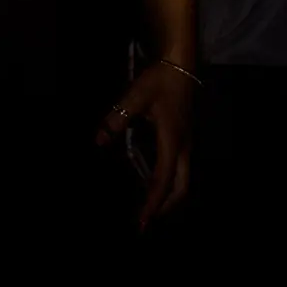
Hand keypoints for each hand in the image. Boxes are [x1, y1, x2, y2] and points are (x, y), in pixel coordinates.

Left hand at [98, 62, 194, 230]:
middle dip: (165, 207)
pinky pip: (180, 170)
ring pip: (184, 180)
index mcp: (171, 141)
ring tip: (150, 208)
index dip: (152, 202)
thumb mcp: (135, 95)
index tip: (143, 220)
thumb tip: (99, 140)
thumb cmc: (160, 80)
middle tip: (145, 221)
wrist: (182, 65)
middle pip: (181, 187)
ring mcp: (186, 143)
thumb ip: (117, 117)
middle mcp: (183, 147)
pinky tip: (153, 183)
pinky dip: (169, 183)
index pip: (163, 180)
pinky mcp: (184, 139)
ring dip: (168, 197)